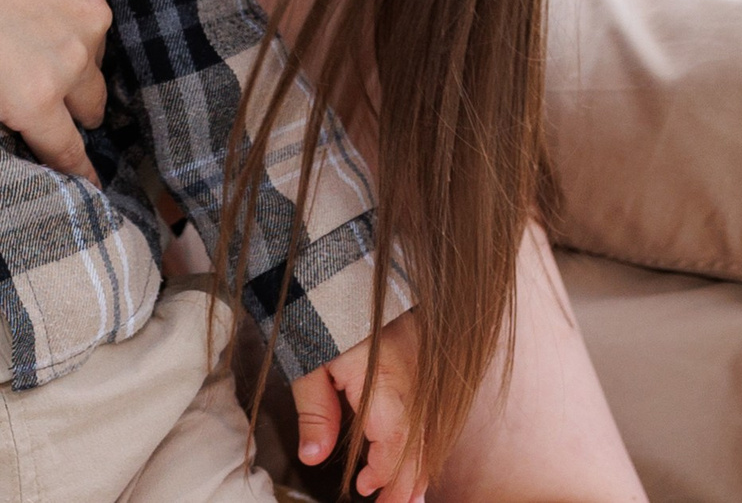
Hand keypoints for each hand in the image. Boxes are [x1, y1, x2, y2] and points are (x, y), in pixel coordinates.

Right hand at [0, 0, 111, 180]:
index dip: (62, 4)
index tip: (43, 15)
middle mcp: (90, 6)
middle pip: (93, 44)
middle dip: (66, 50)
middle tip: (26, 53)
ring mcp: (66, 57)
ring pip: (88, 97)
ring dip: (72, 104)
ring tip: (58, 116)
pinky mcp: (32, 100)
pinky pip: (66, 145)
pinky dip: (74, 162)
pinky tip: (82, 176)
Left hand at [289, 311, 425, 502]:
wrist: (346, 262)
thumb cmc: (322, 308)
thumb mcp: (308, 359)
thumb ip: (315, 411)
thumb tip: (314, 456)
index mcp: (384, 383)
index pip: (393, 444)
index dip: (385, 474)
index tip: (368, 491)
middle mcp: (414, 380)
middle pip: (420, 445)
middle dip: (409, 481)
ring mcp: (425, 368)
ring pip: (432, 429)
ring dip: (422, 463)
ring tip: (410, 494)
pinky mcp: (427, 358)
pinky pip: (433, 408)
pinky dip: (426, 435)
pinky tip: (418, 453)